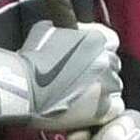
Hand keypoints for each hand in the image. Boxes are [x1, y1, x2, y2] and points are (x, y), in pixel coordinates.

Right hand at [0, 23, 123, 131]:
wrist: (23, 89)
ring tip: (84, 94)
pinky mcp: (102, 109)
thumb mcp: (46, 31)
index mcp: (95, 39)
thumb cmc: (31, 59)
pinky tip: (90, 107)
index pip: (111, 41)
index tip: (90, 54)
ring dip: (103, 89)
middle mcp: (105, 61)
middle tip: (83, 77)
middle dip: (100, 70)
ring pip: (115, 86)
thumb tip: (67, 31)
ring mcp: (105, 86)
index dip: (101, 48)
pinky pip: (115, 107)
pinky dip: (106, 108)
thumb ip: (65, 30)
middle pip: (113, 65)